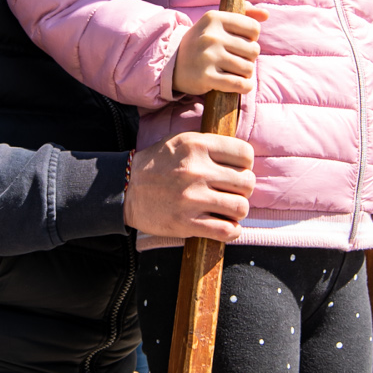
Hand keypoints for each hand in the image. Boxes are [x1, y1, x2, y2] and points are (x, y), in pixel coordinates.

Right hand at [125, 131, 254, 240]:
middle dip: (243, 189)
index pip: (245, 154)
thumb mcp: (181, 141)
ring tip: (227, 209)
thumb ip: (210, 144)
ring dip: (237, 211)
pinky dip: (232, 231)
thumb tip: (243, 156)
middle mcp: (197, 170)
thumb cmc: (158, 164)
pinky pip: (227, 231)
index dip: (245, 165)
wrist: (125, 189)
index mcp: (197, 146)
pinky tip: (224, 226)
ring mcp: (192, 198)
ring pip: (241, 207)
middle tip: (230, 192)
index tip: (237, 171)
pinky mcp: (187, 223)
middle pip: (247, 182)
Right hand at [172, 4, 266, 97]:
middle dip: (249, 58)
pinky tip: (241, 85)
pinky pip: (239, 84)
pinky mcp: (206, 77)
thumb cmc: (201, 42)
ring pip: (248, 68)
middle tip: (237, 60)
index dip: (252, 38)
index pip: (253, 29)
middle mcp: (211, 36)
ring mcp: (208, 57)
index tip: (241, 43)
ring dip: (245, 73)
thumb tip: (265, 14)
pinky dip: (245, 86)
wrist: (171, 63)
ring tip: (235, 71)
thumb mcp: (216, 22)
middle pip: (253, 50)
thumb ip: (243, 14)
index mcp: (214, 18)